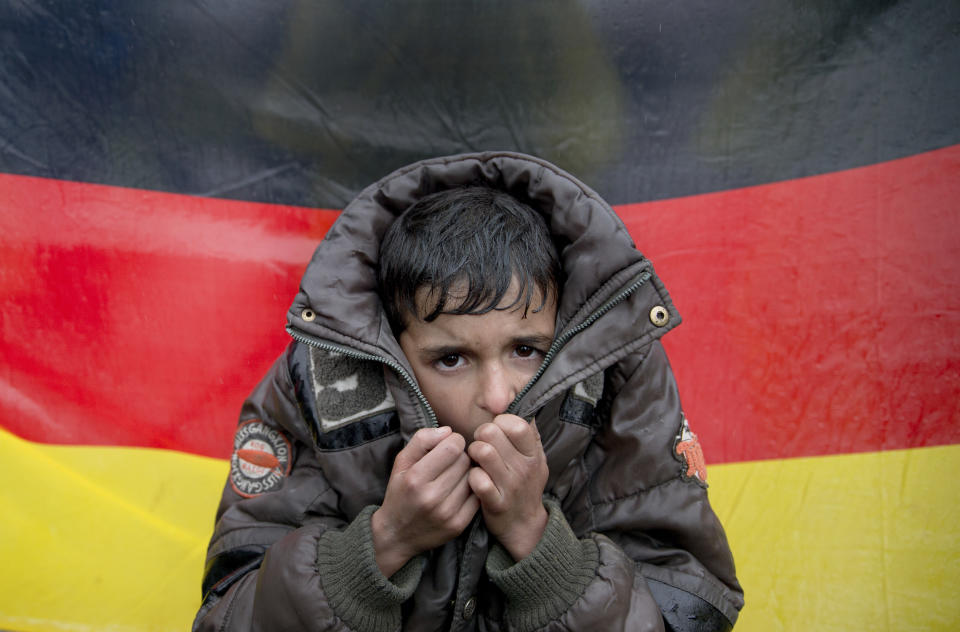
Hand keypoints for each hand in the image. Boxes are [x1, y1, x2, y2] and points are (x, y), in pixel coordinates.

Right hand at [372, 426, 478, 576]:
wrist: (397, 535)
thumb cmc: (400, 493)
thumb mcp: (401, 463)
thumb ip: (422, 440)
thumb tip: (448, 431)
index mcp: (416, 478)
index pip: (453, 447)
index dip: (454, 440)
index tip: (448, 446)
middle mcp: (432, 497)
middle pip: (465, 461)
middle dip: (460, 456)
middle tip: (451, 462)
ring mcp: (447, 513)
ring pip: (473, 477)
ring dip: (466, 473)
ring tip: (454, 477)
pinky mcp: (458, 525)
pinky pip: (477, 497)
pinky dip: (472, 490)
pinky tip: (459, 491)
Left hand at [467, 415, 548, 560]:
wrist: (524, 525)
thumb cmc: (524, 485)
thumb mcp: (535, 458)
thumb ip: (528, 433)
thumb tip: (519, 404)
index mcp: (534, 453)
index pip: (516, 423)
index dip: (499, 422)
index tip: (496, 431)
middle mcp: (524, 467)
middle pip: (492, 432)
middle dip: (481, 435)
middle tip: (481, 444)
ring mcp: (511, 485)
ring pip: (483, 452)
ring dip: (473, 453)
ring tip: (475, 459)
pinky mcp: (496, 503)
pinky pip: (477, 479)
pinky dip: (471, 476)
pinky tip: (473, 478)